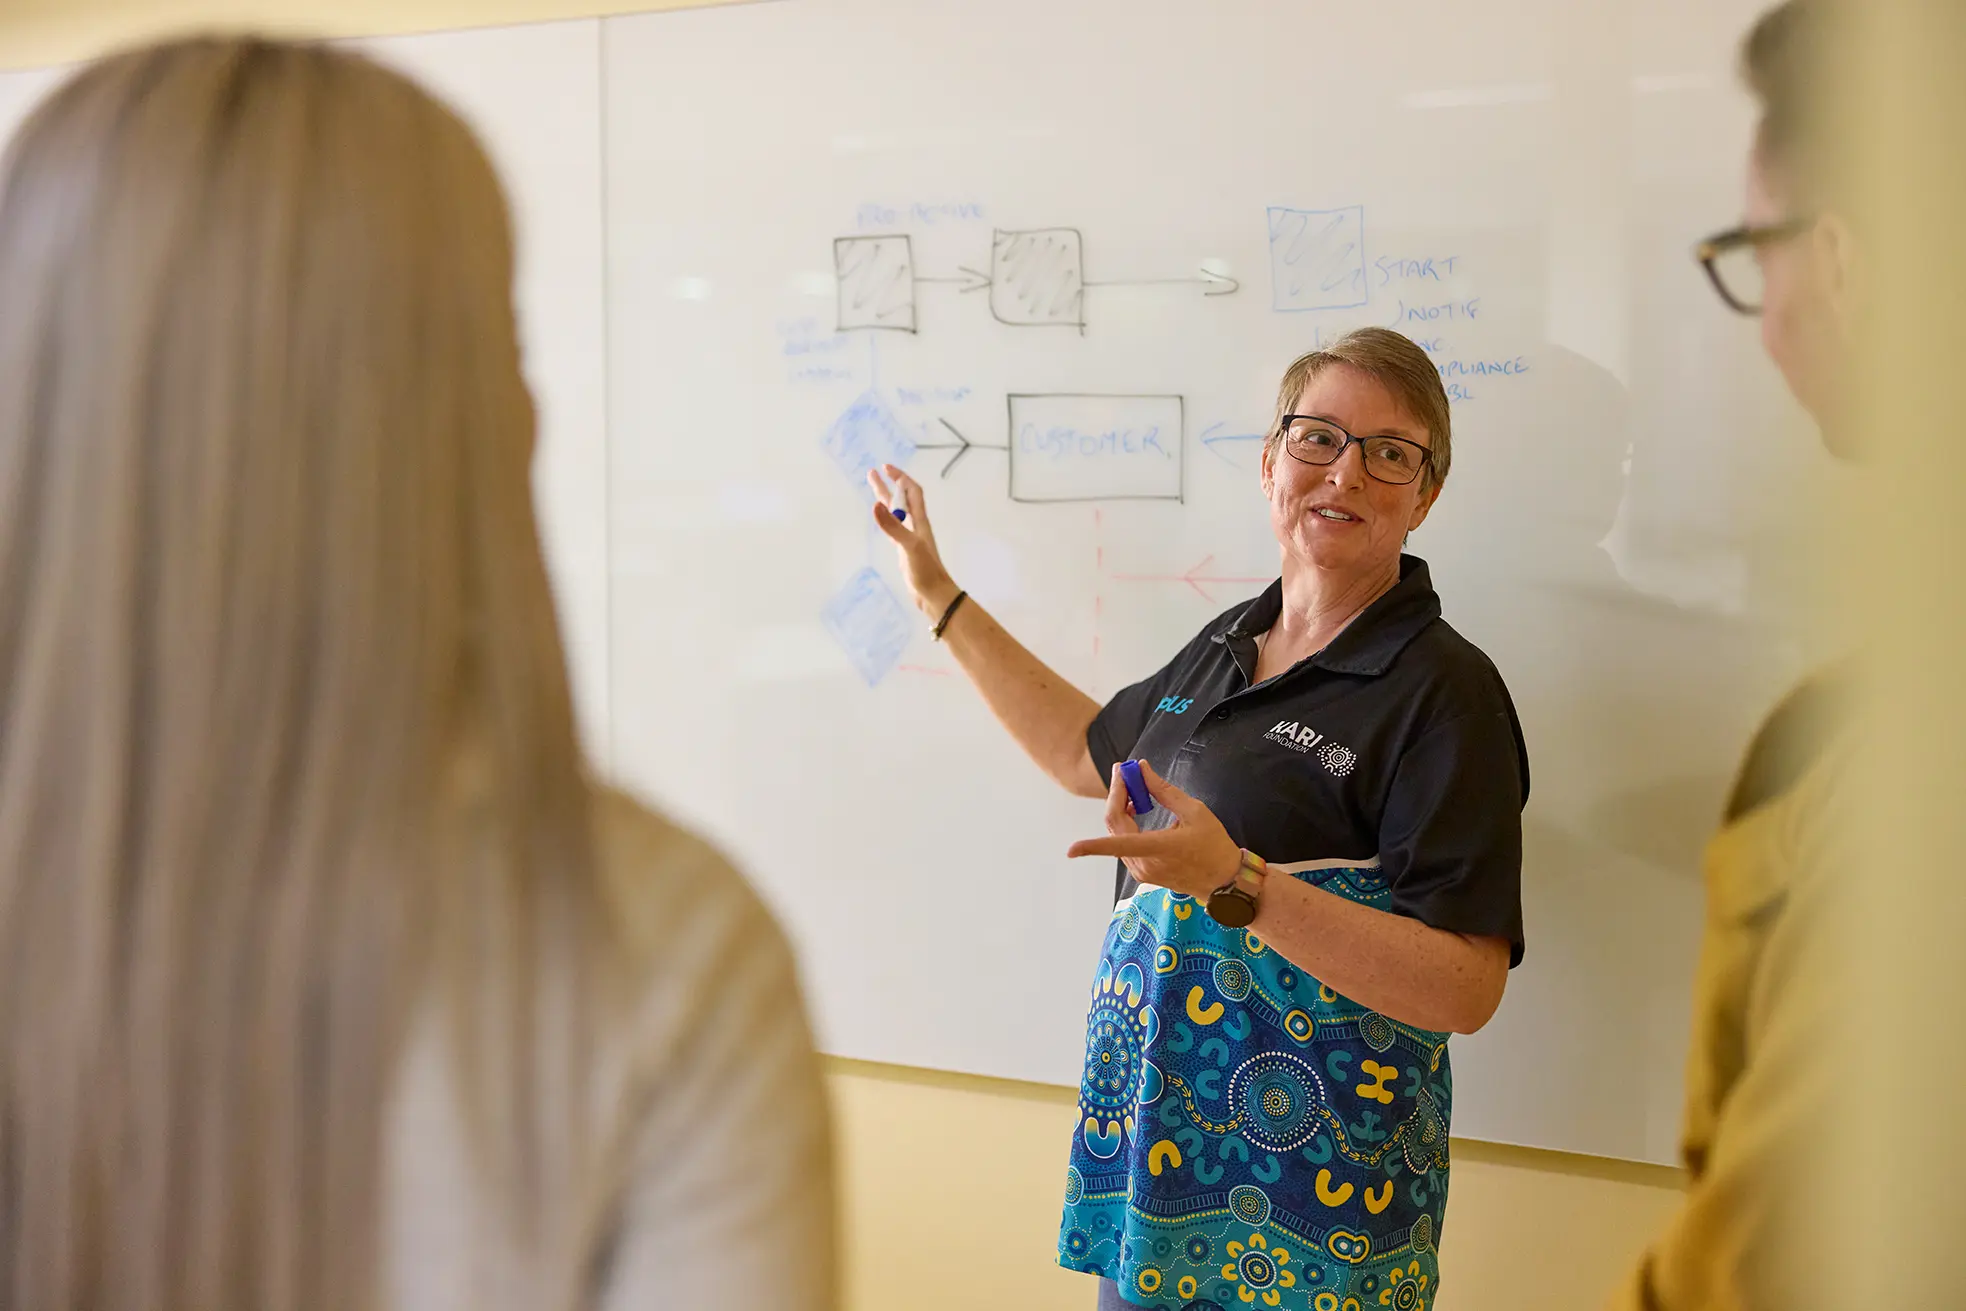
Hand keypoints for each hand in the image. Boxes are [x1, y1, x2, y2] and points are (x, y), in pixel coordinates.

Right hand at [869, 463, 959, 618]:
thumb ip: (892, 526)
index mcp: (920, 521)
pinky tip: (879, 518)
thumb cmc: (926, 570)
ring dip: (885, 499)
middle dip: (889, 484)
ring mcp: (909, 538)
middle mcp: (915, 526)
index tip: (885, 468)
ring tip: (872, 487)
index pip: (912, 492)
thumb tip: (875, 505)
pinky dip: (885, 519)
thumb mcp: (909, 546)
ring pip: (896, 513)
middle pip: (902, 499)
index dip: (900, 478)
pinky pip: (893, 528)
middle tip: (873, 472)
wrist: (934, 595)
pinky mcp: (904, 551)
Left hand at [1066, 760, 1241, 900]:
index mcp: (1157, 849)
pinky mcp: (1143, 873)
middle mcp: (1144, 863)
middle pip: (1114, 826)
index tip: (1071, 849)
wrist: (1225, 882)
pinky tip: (1138, 809)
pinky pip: (1125, 844)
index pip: (1116, 842)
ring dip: (1121, 809)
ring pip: (1118, 835)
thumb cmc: (1214, 845)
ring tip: (1135, 788)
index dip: (1090, 846)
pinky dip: (1127, 824)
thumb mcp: (1194, 811)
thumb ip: (1164, 790)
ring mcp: (1141, 871)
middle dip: (1116, 796)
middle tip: (1123, 772)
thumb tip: (1141, 769)